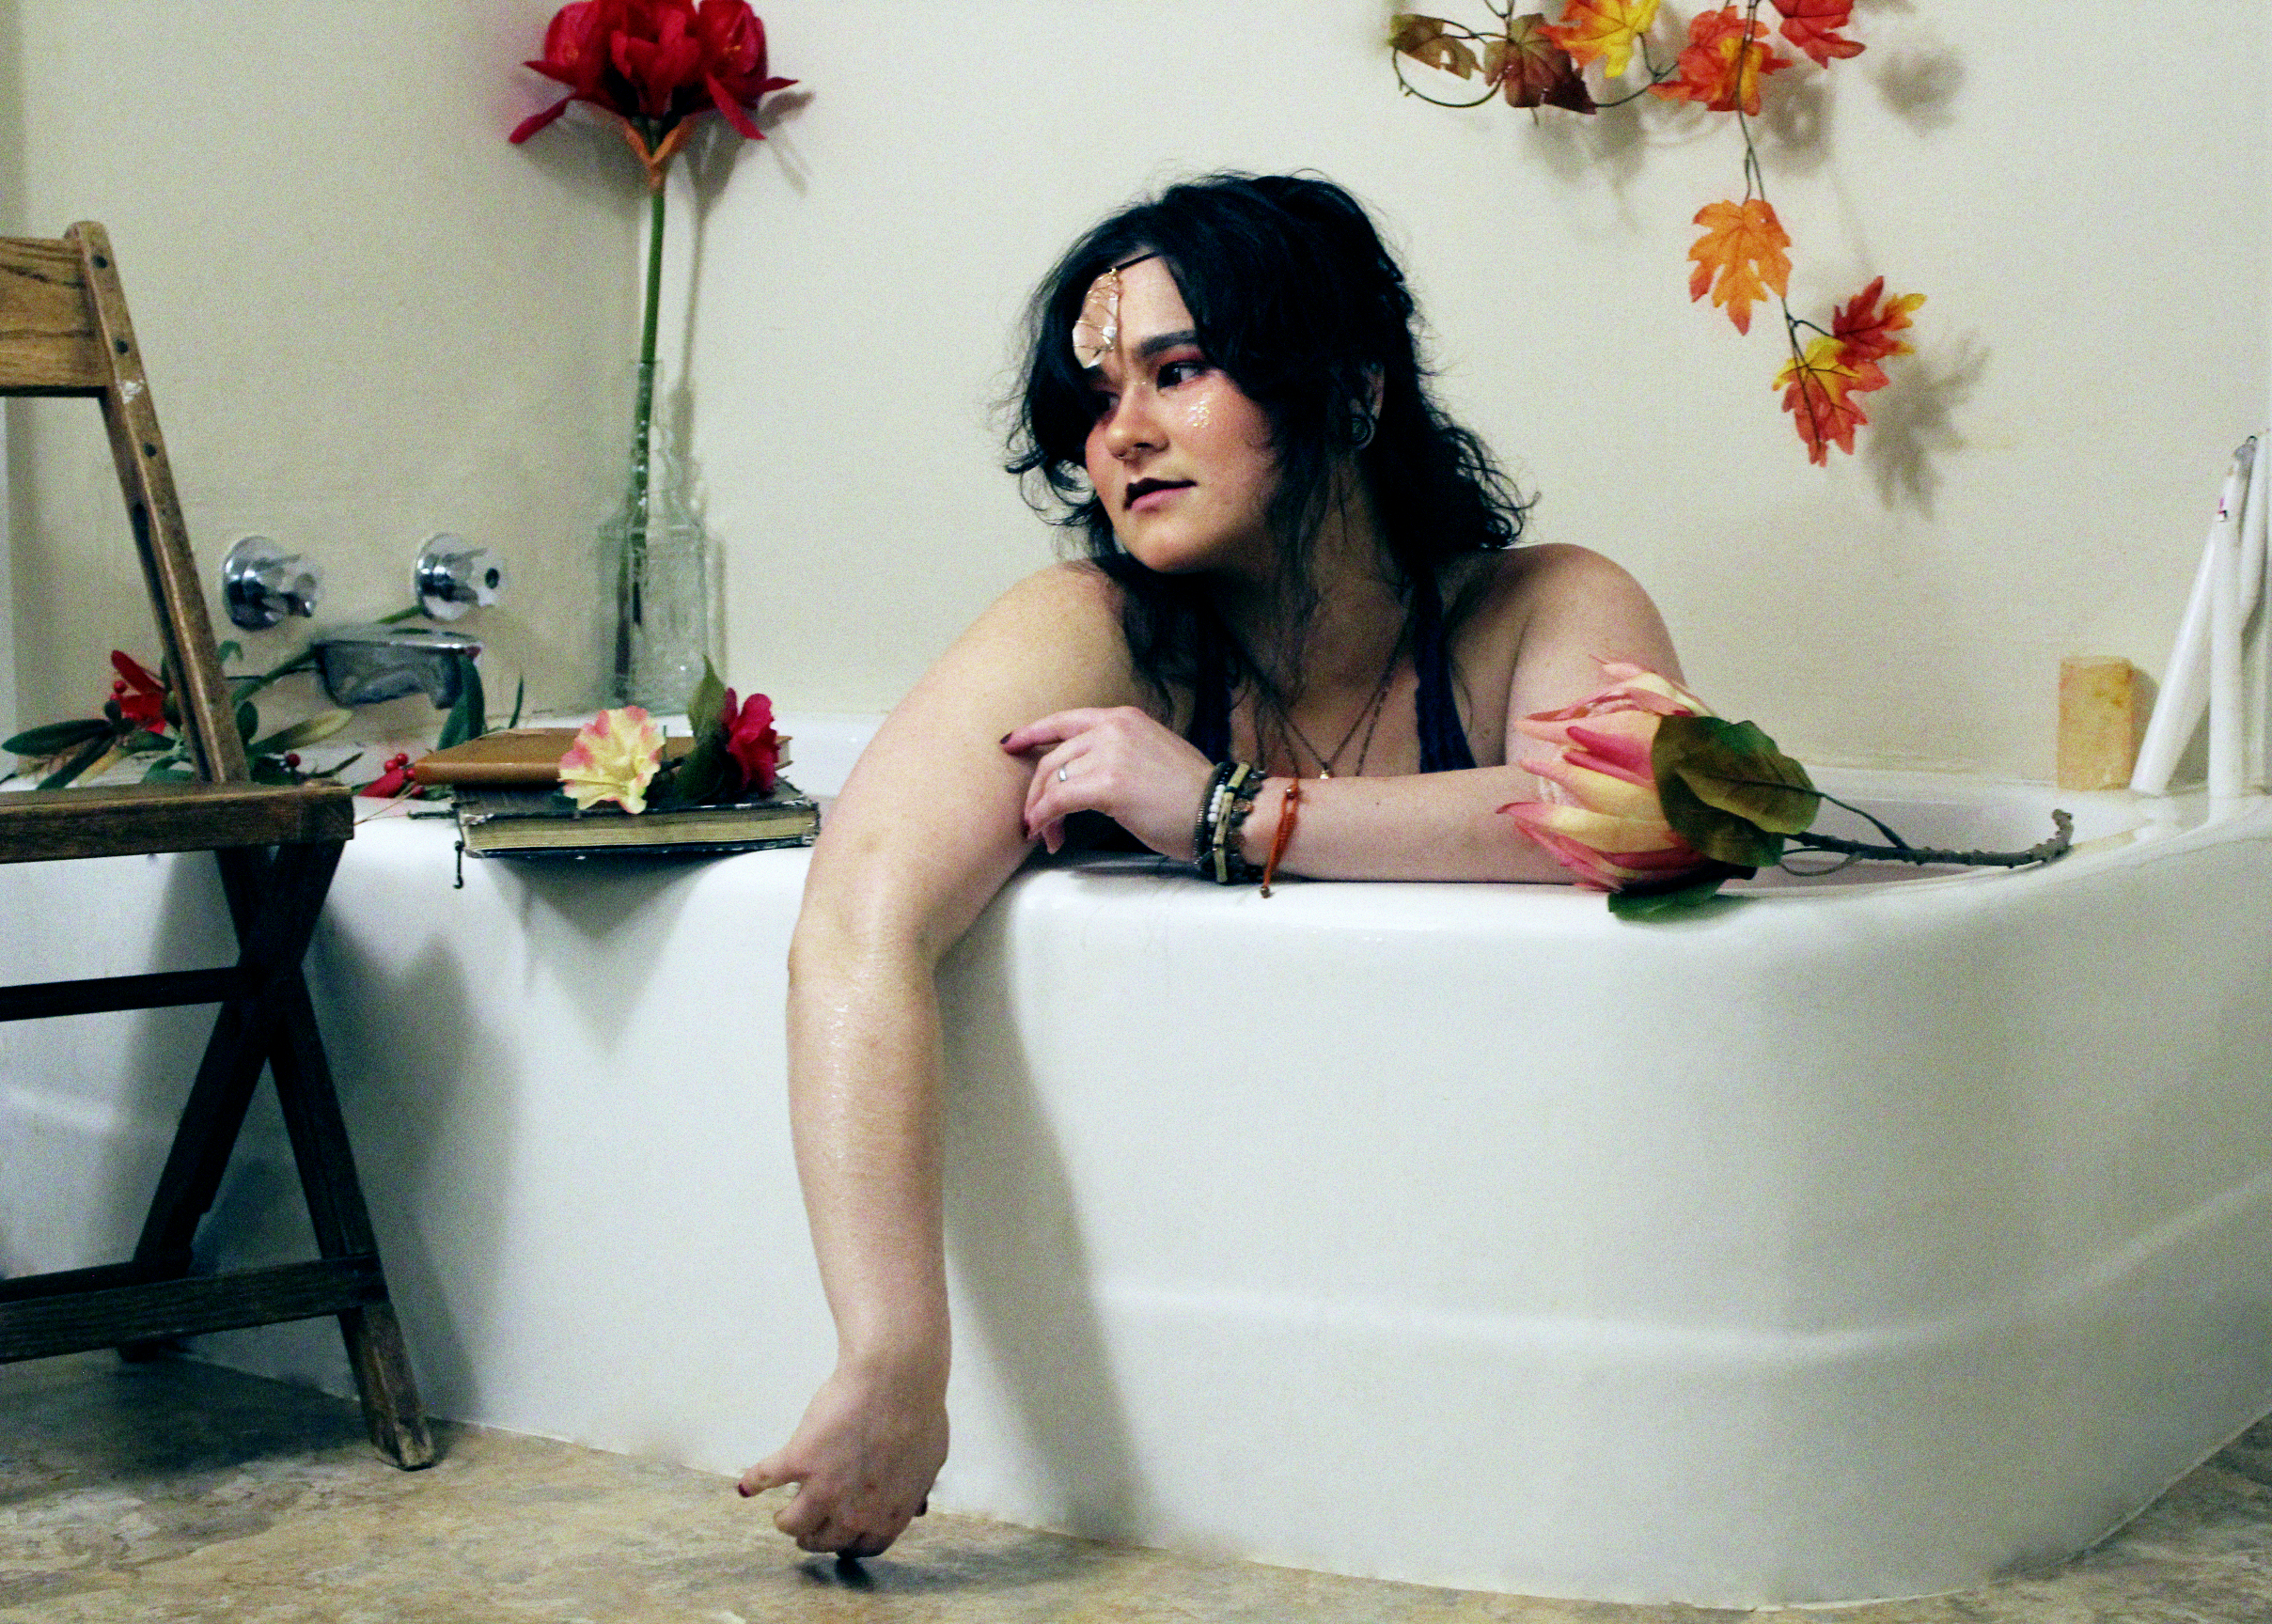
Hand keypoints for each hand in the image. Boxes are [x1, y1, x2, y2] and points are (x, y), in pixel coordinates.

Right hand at [738, 1360, 947, 1556]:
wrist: (895, 1381)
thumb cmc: (918, 1412)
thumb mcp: (930, 1462)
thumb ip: (917, 1490)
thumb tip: (917, 1505)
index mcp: (889, 1513)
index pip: (865, 1548)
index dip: (849, 1546)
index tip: (840, 1543)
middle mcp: (854, 1511)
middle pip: (826, 1542)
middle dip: (815, 1539)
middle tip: (807, 1530)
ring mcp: (824, 1488)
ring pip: (793, 1523)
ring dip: (786, 1521)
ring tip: (782, 1515)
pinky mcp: (799, 1460)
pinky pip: (766, 1478)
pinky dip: (753, 1482)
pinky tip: (747, 1486)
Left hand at [1003, 706, 1215, 857]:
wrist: (1218, 810)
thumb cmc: (1190, 794)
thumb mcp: (1152, 753)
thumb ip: (1118, 753)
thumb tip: (1085, 776)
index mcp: (1124, 718)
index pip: (1064, 720)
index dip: (1031, 732)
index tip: (1009, 744)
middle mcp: (1113, 729)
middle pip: (1052, 757)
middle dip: (1036, 792)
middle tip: (1033, 820)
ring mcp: (1110, 754)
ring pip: (1052, 780)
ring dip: (1041, 812)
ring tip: (1045, 835)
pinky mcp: (1108, 785)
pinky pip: (1059, 800)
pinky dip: (1046, 818)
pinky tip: (1048, 833)